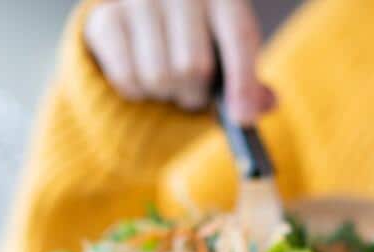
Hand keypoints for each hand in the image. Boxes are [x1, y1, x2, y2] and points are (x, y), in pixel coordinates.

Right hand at [84, 0, 275, 121]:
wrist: (143, 10)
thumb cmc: (195, 35)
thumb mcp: (228, 50)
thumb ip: (249, 79)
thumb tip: (266, 103)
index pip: (238, 38)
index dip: (242, 83)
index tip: (241, 118)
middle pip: (193, 66)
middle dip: (193, 94)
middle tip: (191, 93)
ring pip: (159, 76)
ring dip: (164, 94)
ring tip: (166, 82)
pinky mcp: (107, 17)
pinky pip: (127, 77)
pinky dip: (136, 92)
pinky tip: (140, 77)